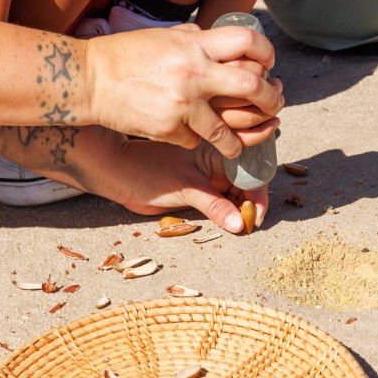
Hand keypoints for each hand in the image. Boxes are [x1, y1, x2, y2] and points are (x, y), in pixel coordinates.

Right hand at [85, 23, 283, 156]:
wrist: (89, 80)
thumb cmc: (125, 55)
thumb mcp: (165, 37)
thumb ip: (197, 40)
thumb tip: (226, 45)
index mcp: (195, 45)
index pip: (248, 42)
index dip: (266, 53)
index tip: (268, 65)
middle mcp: (194, 72)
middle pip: (252, 86)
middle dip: (269, 98)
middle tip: (272, 104)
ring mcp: (183, 104)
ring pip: (228, 130)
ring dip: (238, 140)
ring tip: (238, 145)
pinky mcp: (169, 129)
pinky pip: (194, 140)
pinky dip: (193, 140)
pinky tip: (186, 135)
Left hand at [112, 138, 269, 232]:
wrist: (119, 176)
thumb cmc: (149, 170)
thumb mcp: (186, 187)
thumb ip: (214, 206)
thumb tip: (240, 224)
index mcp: (218, 149)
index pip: (250, 170)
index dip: (258, 193)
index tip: (256, 216)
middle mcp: (217, 162)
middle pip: (247, 184)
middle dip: (251, 204)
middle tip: (249, 226)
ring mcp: (209, 177)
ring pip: (235, 196)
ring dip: (239, 212)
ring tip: (240, 228)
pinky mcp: (200, 191)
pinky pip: (221, 204)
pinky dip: (227, 215)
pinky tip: (229, 225)